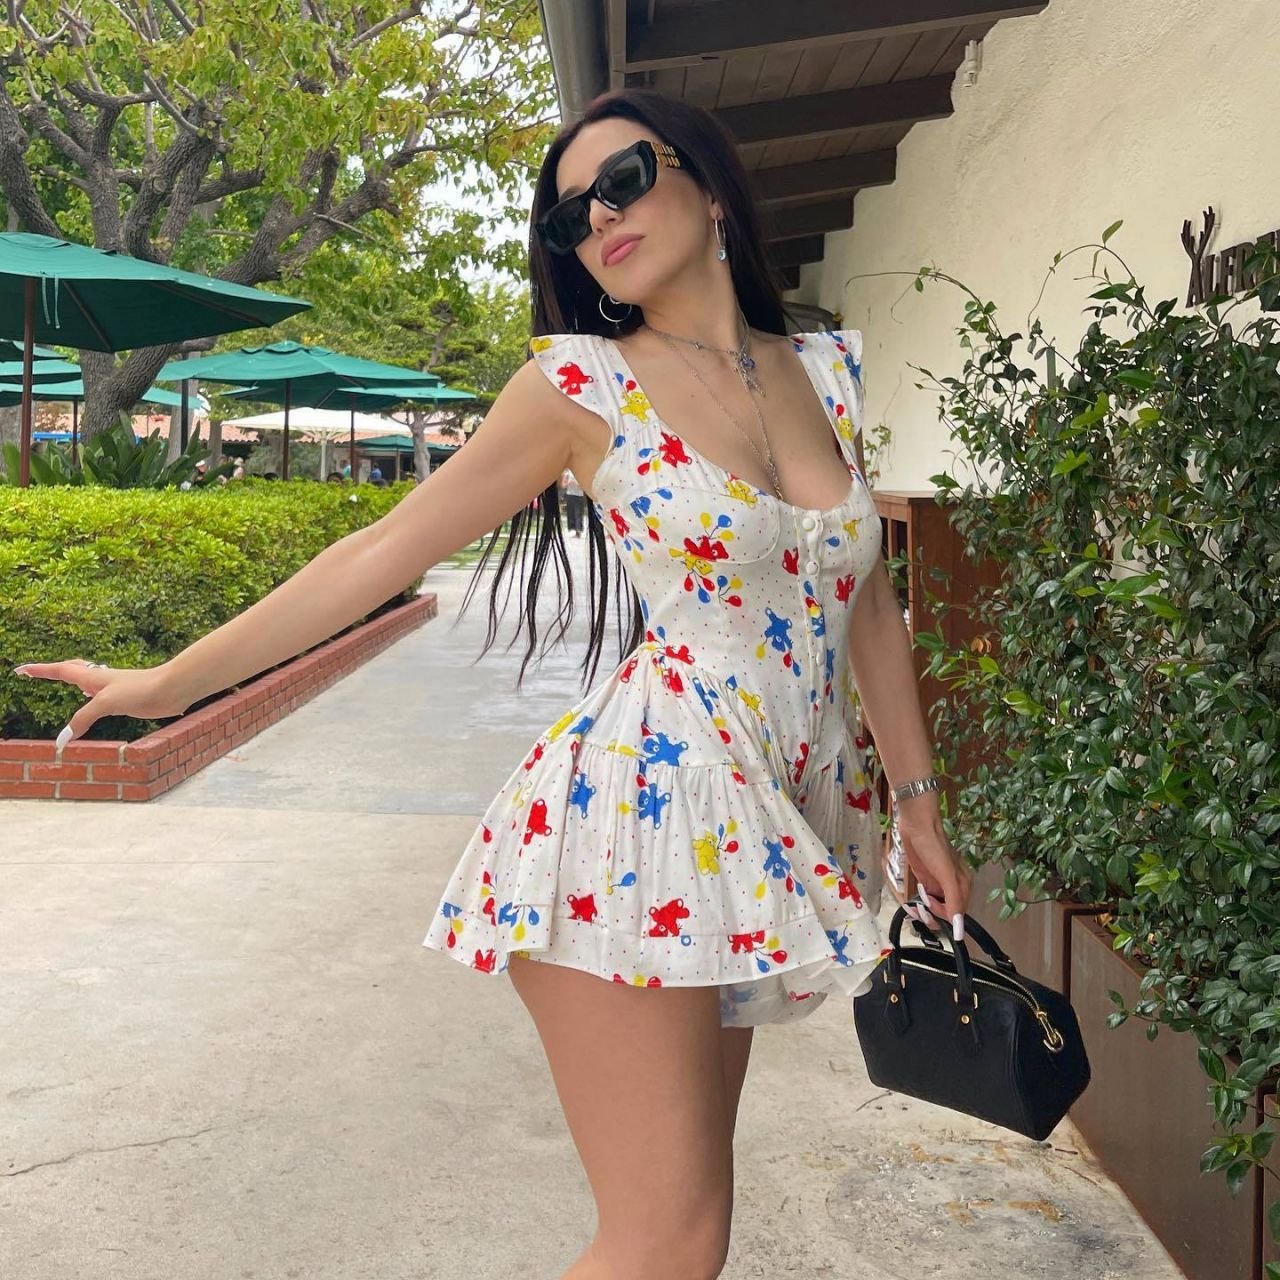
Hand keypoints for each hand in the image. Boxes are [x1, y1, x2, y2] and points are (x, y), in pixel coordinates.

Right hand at [12, 659, 186, 752]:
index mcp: (92, 677)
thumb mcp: (105, 703)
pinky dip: (92, 697)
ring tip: (65, 681)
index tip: (20, 670)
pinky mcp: (126, 699)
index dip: (39, 670)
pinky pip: (101, 696)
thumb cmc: (140, 689)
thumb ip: (82, 719)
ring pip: (88, 682)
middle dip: (53, 671)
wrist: (173, 688)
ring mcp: (114, 689)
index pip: (59, 670)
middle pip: (72, 670)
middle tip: (37, 672)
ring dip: (74, 681)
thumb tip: (63, 740)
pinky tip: (94, 698)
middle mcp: (101, 680)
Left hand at [897, 818, 972, 941]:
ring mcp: (938, 884)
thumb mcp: (946, 874)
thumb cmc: (933, 846)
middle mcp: (953, 887)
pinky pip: (925, 900)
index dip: (943, 915)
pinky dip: (918, 905)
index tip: (929, 906)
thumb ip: (953, 900)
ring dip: (924, 912)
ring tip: (913, 907)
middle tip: (919, 908)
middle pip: (946, 913)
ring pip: (935, 909)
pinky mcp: (926, 880)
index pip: (957, 914)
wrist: (917, 825)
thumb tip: (959, 927)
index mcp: (963, 886)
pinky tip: (910, 905)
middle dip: (932, 915)